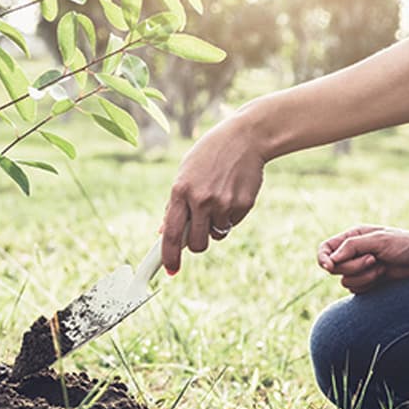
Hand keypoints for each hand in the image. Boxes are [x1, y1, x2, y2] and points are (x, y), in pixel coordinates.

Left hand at [162, 116, 265, 273]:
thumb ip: (175, 204)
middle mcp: (201, 200)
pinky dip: (231, 216)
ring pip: (217, 235)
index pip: (171, 233)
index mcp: (181, 191)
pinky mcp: (243, 205)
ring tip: (218, 199)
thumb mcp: (185, 173)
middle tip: (199, 231)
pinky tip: (232, 193)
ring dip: (215, 226)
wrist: (245, 138)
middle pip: (196, 244)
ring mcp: (223, 203)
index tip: (170, 270)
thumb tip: (163, 232)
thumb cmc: (210, 155)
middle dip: (197, 244)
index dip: (169, 256)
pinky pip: (232, 223)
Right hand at [317, 225, 408, 293]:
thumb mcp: (378, 240)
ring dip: (364, 277)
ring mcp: (360, 269)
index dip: (322, 259)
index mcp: (351, 238)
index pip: (325, 249)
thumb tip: (330, 260)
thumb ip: (352, 246)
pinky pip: (356, 290)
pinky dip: (369, 285)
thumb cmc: (405, 244)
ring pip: (345, 281)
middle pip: (334, 268)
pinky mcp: (368, 283)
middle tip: (373, 260)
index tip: (329, 266)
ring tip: (382, 268)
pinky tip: (383, 276)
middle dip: (353, 267)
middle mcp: (352, 254)